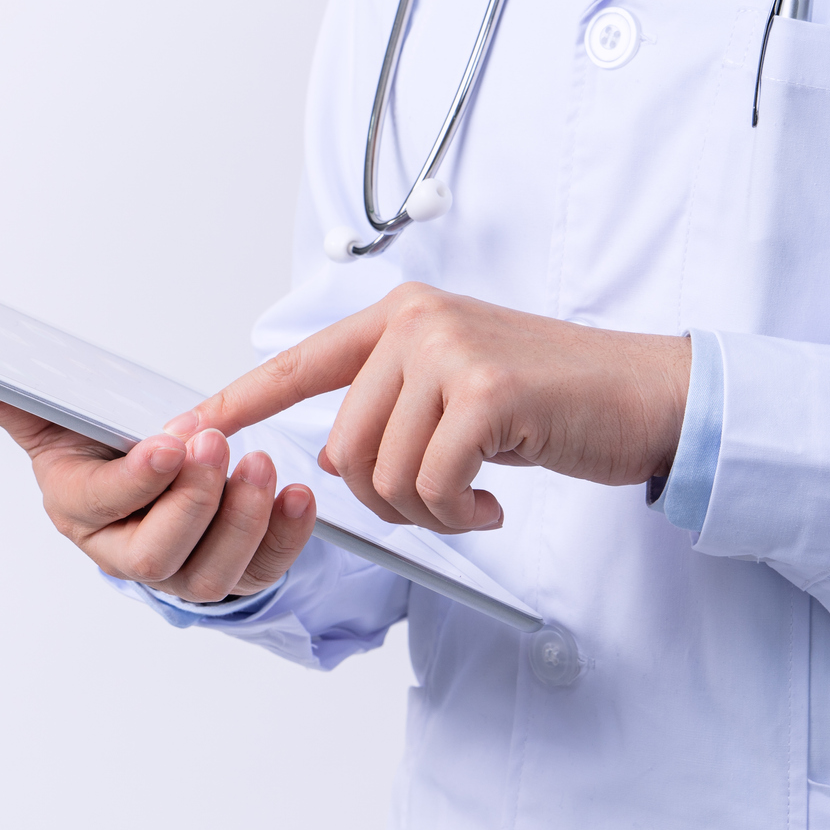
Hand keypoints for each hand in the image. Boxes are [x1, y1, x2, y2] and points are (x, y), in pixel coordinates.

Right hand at [0, 374, 317, 601]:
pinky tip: (297, 496)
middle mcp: (125, 553)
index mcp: (77, 512)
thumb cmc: (98, 444)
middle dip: (192, 503)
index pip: (102, 507)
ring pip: (210, 574)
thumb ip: (1, 392)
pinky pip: (261, 572)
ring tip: (263, 465)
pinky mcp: (232, 573)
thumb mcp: (50, 414)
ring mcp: (180, 571)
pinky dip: (285, 538)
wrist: (150, 480)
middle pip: (156, 555)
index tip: (171, 441)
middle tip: (216, 446)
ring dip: (242, 521)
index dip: (138, 481)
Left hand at [169, 283, 689, 533]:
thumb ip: (395, 398)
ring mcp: (449, 351)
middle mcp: (415, 322)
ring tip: (472, 499)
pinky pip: (428, 486)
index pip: (294, 364)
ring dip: (424, 511)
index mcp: (399, 315)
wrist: (651, 396)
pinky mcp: (485, 394)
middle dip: (384, 497)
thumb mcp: (460, 381)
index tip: (178, 433)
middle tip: (444, 500)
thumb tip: (331, 454)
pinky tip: (494, 502)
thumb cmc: (556, 402)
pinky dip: (456, 514)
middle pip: (339, 446)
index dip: (233, 404)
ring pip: (378, 474)